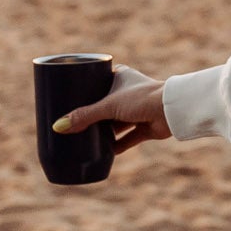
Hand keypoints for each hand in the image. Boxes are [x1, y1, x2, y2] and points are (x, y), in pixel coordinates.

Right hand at [55, 65, 174, 152]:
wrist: (172, 110)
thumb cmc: (142, 98)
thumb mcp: (109, 105)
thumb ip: (85, 116)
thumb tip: (59, 127)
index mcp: (121, 77)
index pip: (98, 81)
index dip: (85, 89)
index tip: (69, 97)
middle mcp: (129, 92)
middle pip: (106, 105)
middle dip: (92, 114)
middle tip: (73, 123)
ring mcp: (138, 110)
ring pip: (117, 122)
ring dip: (104, 131)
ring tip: (84, 139)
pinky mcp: (146, 127)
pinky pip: (128, 138)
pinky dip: (118, 145)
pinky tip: (105, 153)